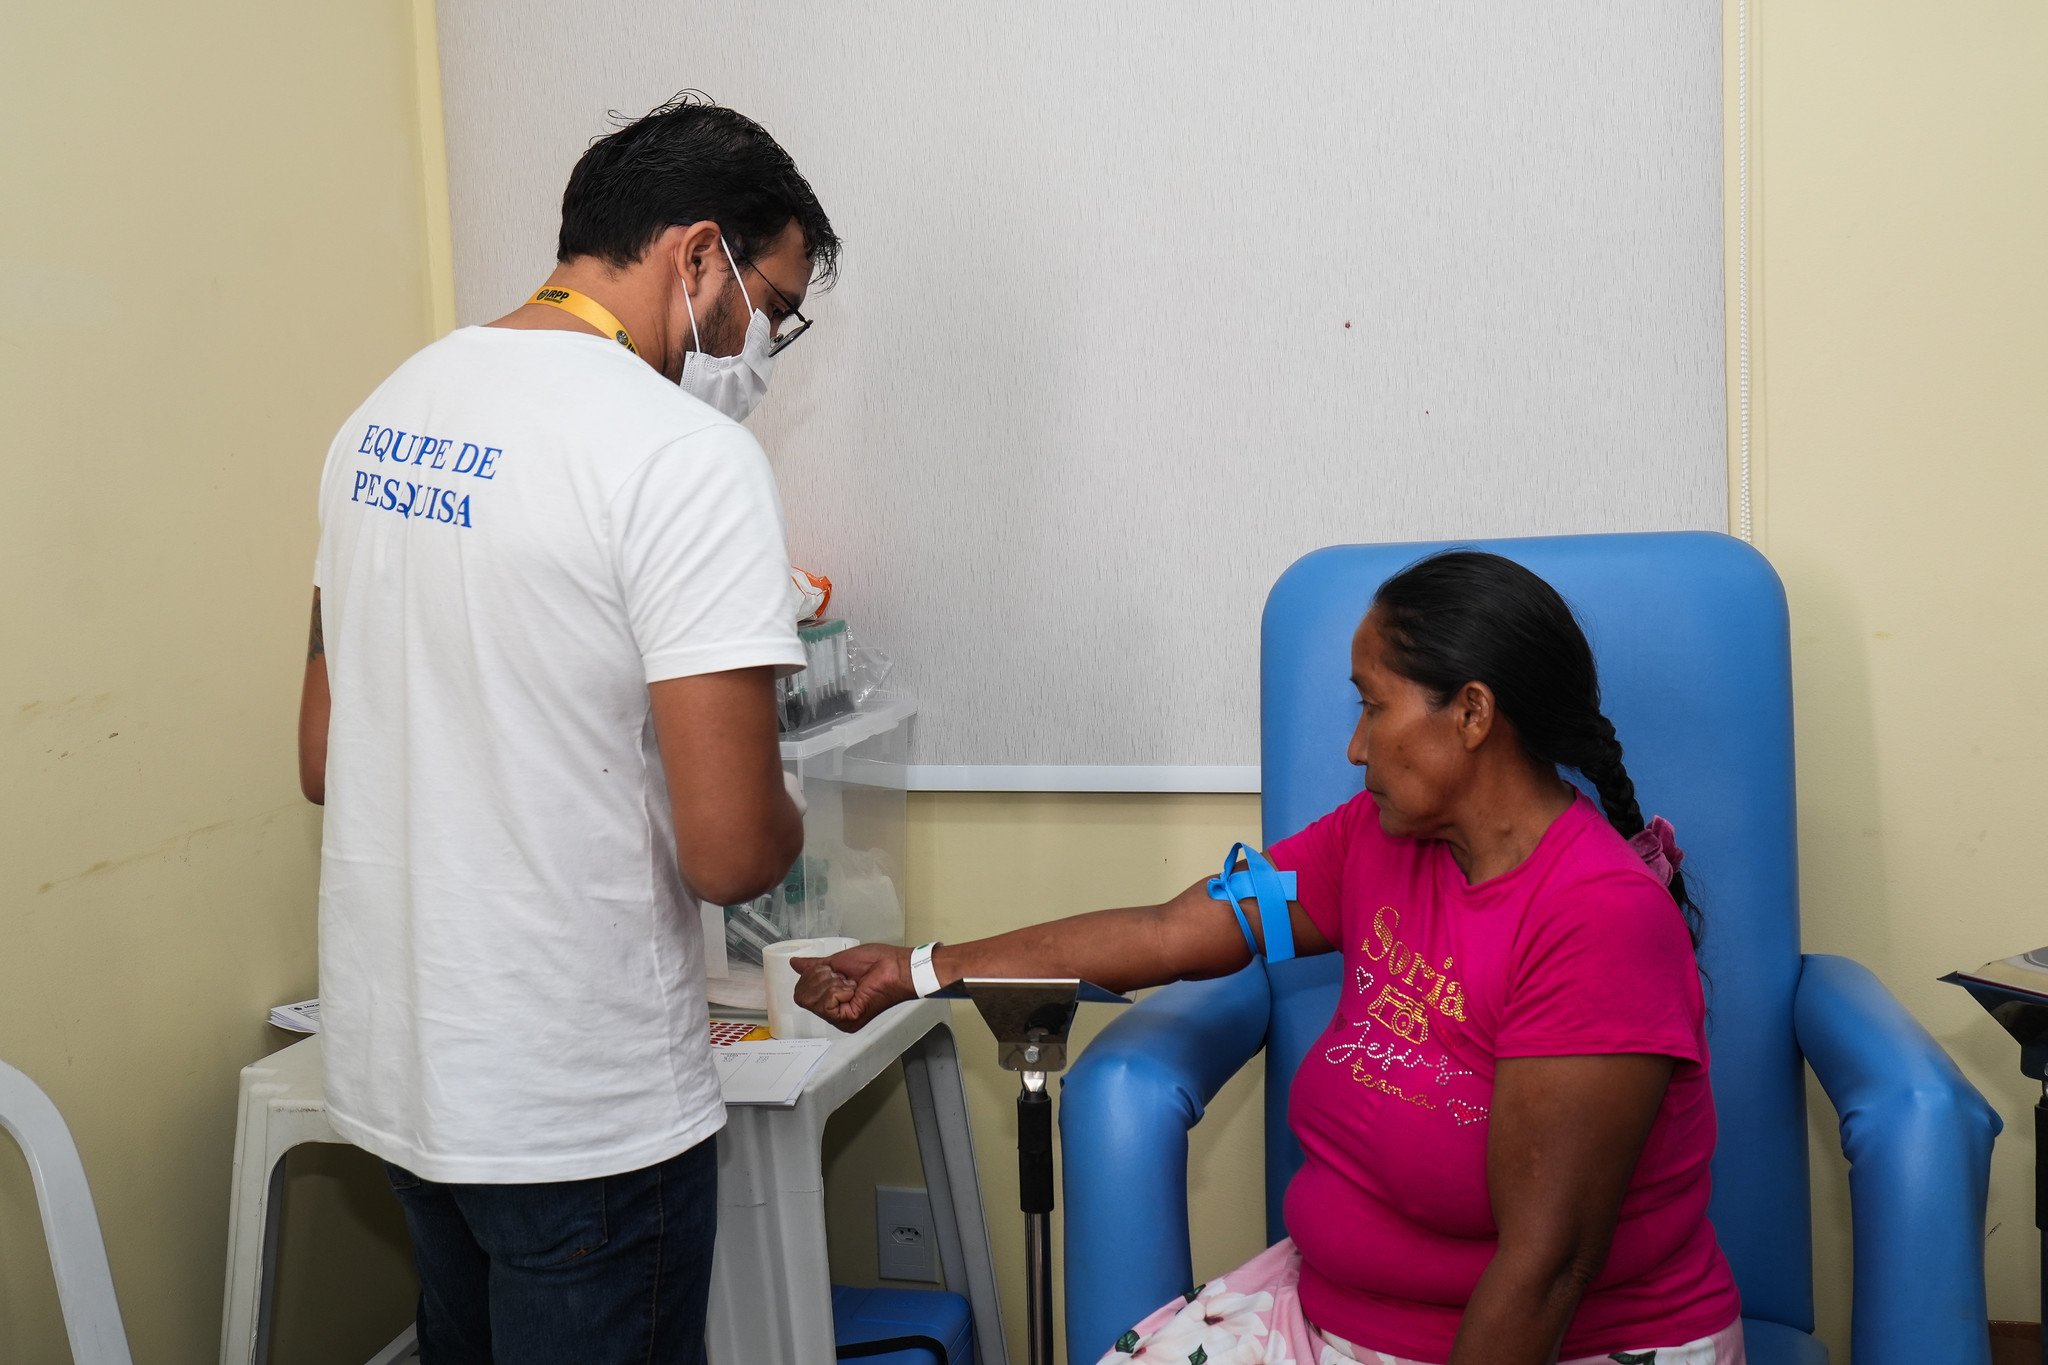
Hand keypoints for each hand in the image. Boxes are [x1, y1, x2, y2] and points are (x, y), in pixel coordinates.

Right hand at [792, 943, 914, 1031]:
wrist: (895, 966)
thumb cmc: (877, 962)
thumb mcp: (837, 961)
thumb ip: (815, 966)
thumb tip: (796, 964)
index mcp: (832, 1000)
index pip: (801, 993)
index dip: (811, 976)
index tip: (832, 970)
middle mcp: (834, 1012)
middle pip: (802, 997)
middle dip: (819, 979)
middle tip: (841, 976)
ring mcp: (840, 1019)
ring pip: (812, 1000)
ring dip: (830, 983)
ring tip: (849, 982)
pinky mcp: (848, 1020)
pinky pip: (826, 1004)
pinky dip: (837, 990)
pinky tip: (852, 989)